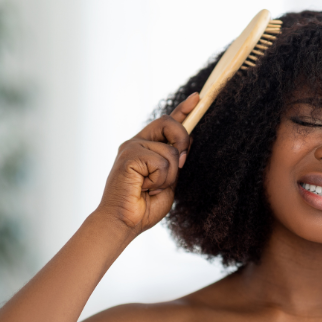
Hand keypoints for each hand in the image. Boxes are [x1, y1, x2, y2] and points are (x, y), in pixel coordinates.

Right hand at [96, 92, 198, 235]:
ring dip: (170, 175)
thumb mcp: (168, 180)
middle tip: (182, 164)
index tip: (197, 98)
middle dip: (183, 141)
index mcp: (146, 148)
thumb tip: (189, 142)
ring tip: (153, 188)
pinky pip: (161, 162)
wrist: (124, 223)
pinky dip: (160, 180)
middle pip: (169, 123)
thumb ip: (175, 162)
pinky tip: (145, 188)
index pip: (166, 123)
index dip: (183, 110)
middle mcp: (137, 143)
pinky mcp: (129, 155)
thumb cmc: (144, 207)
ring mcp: (131, 147)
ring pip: (170, 151)